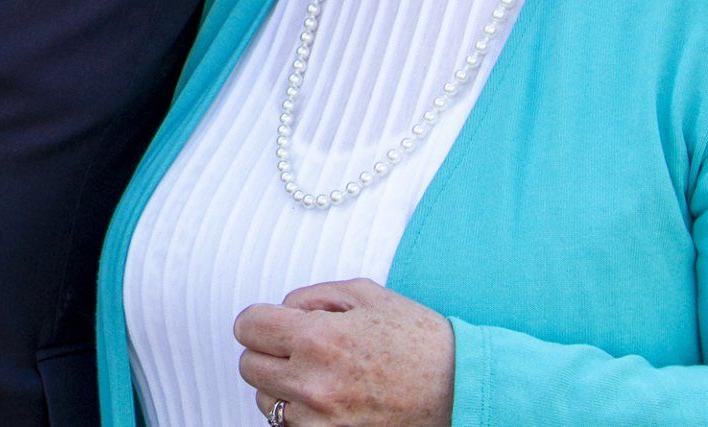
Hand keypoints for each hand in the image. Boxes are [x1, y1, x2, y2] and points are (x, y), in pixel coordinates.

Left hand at [233, 278, 453, 426]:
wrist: (461, 388)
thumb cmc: (417, 338)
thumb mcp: (364, 294)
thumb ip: (311, 297)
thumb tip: (280, 310)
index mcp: (318, 338)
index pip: (247, 328)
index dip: (260, 321)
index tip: (274, 323)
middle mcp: (313, 384)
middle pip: (249, 366)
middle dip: (269, 351)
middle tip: (299, 348)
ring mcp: (321, 422)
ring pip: (266, 401)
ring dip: (283, 386)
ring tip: (321, 375)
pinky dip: (301, 414)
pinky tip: (328, 399)